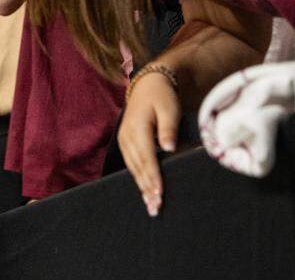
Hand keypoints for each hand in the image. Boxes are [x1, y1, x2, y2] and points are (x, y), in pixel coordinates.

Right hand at [117, 71, 180, 216]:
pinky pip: (131, 164)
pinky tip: (145, 191)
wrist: (148, 86)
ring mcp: (124, 140)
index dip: (153, 176)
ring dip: (142, 187)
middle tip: (156, 208)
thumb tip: (170, 148)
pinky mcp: (125, 143)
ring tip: (151, 205)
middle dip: (147, 188)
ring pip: (133, 168)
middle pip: (138, 167)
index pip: (147, 157)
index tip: (160, 193)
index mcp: (138, 127)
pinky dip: (138, 179)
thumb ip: (168, 128)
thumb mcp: (169, 108)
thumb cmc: (162, 97)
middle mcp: (127, 136)